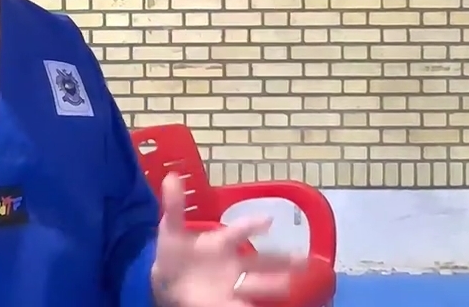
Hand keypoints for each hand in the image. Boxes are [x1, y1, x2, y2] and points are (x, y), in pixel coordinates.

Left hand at [150, 174, 299, 306]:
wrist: (166, 284)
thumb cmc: (175, 254)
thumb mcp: (171, 230)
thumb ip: (174, 205)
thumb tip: (171, 175)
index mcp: (223, 241)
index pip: (241, 230)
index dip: (253, 224)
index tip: (268, 220)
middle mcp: (235, 262)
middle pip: (264, 260)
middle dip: (282, 260)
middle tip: (302, 259)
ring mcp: (234, 284)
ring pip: (261, 283)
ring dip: (274, 284)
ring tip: (287, 285)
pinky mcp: (230, 303)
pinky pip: (246, 304)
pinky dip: (252, 303)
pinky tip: (262, 303)